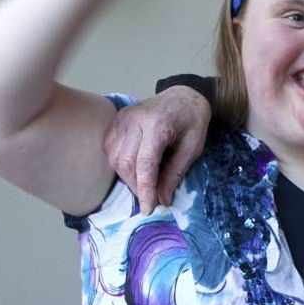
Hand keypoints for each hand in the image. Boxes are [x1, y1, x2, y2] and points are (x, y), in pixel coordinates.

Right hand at [104, 86, 211, 213]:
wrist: (183, 95)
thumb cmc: (192, 120)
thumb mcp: (193, 148)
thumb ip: (175, 173)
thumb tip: (162, 200)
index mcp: (157, 125)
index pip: (145, 164)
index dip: (145, 190)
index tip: (149, 209)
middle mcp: (134, 120)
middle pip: (126, 163)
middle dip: (136, 186)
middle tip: (151, 197)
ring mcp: (122, 119)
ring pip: (115, 159)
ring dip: (127, 177)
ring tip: (145, 182)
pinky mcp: (116, 120)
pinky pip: (110, 149)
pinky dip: (119, 164)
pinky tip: (134, 168)